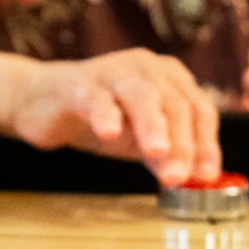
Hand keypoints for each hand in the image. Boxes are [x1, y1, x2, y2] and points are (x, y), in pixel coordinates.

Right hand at [0, 49, 220, 186]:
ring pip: (140, 95)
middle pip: (174, 103)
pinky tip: (110, 133)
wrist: (42, 102)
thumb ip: (164, 157)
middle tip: (180, 176)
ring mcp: (112, 73)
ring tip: (158, 154)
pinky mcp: (78, 85)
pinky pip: (95, 98)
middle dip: (181, 143)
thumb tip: (192, 179)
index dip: (206, 143)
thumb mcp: (138, 141)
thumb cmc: (100, 117)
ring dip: (152, 126)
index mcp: (169, 78)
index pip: (199, 109)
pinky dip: (104, 114)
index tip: (206, 176)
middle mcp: (145, 68)